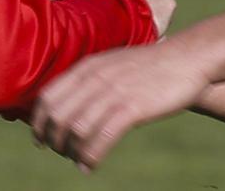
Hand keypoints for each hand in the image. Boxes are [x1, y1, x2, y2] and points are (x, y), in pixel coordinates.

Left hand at [31, 41, 210, 170]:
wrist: (186, 58)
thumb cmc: (148, 67)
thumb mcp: (112, 65)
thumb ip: (90, 80)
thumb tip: (68, 106)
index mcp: (87, 67)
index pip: (47, 96)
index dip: (38, 122)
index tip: (40, 139)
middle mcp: (95, 78)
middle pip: (57, 115)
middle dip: (53, 140)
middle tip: (60, 153)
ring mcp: (114, 92)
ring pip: (76, 128)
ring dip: (71, 151)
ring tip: (77, 161)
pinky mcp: (133, 107)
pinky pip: (102, 136)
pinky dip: (91, 156)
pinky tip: (90, 166)